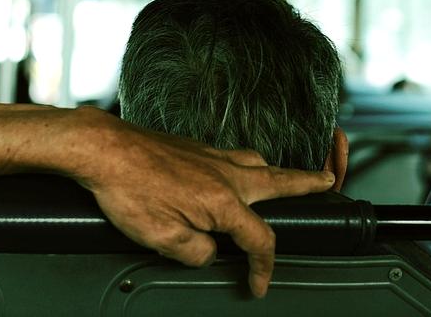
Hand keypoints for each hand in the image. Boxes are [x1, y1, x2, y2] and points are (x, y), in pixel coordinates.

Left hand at [71, 108, 334, 297]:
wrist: (102, 148)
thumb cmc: (127, 188)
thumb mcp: (162, 238)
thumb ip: (196, 252)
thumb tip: (209, 252)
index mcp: (223, 200)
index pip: (260, 240)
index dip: (264, 268)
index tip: (258, 284)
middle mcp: (225, 172)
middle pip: (281, 180)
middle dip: (309, 184)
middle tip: (328, 182)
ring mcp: (211, 154)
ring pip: (257, 163)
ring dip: (278, 173)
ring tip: (289, 180)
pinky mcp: (194, 146)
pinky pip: (233, 156)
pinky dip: (247, 165)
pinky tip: (235, 174)